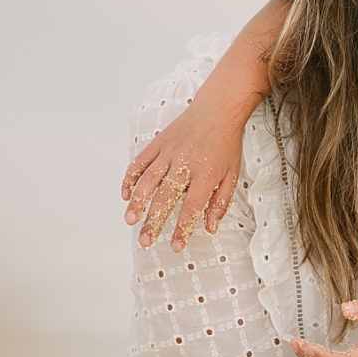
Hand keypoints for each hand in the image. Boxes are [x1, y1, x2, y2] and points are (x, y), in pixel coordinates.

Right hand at [121, 105, 241, 250]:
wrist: (218, 109)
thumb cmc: (226, 144)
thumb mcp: (232, 174)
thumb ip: (220, 202)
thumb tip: (210, 228)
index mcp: (206, 173)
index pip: (193, 206)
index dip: (183, 228)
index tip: (176, 246)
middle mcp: (185, 162)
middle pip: (166, 196)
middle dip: (154, 221)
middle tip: (145, 240)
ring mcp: (169, 151)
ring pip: (148, 179)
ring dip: (137, 201)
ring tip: (130, 219)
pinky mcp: (158, 142)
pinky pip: (140, 161)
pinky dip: (130, 178)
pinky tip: (125, 194)